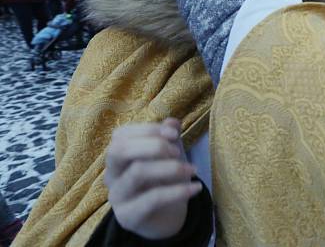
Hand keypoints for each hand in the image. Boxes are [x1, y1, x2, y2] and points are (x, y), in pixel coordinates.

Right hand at [104, 118, 201, 239]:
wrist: (166, 217)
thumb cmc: (164, 180)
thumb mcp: (169, 155)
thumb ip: (168, 136)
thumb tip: (171, 121)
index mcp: (118, 156)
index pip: (121, 135)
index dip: (148, 130)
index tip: (174, 133)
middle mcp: (111, 174)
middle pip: (119, 150)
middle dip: (153, 145)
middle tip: (177, 152)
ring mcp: (117, 196)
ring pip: (137, 172)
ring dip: (171, 167)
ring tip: (193, 170)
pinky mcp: (128, 217)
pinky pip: (153, 199)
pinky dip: (178, 191)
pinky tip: (196, 187)